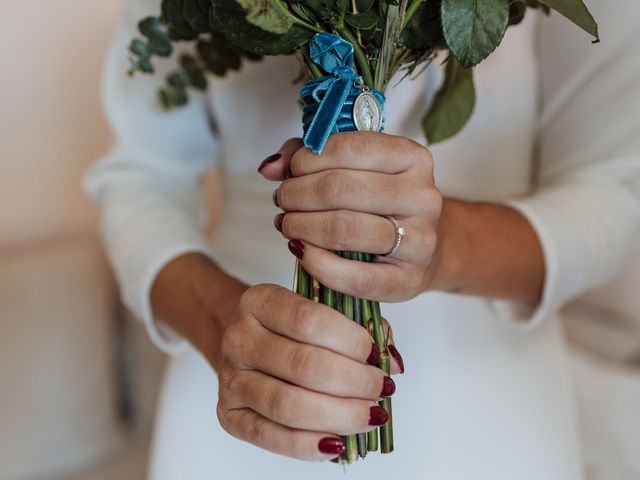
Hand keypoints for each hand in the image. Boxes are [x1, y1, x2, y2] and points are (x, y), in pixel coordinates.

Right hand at [216, 284, 401, 460]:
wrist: (241, 339)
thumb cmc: (288, 326)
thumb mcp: (318, 308)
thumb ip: (357, 326)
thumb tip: (392, 362)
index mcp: (259, 301)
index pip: (307, 320)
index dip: (349, 340)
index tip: (375, 354)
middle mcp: (239, 338)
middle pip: (302, 365)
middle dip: (353, 382)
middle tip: (380, 388)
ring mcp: (230, 379)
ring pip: (287, 405)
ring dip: (338, 414)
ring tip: (369, 415)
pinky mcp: (229, 415)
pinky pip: (268, 436)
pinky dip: (306, 445)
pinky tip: (337, 442)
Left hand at [259, 132, 442, 301]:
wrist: (417, 249)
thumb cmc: (376, 202)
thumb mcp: (348, 167)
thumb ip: (306, 156)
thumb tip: (269, 168)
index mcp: (413, 158)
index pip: (348, 148)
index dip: (308, 159)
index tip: (292, 171)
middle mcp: (423, 197)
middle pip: (340, 188)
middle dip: (296, 194)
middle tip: (282, 200)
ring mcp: (421, 241)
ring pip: (344, 229)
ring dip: (300, 226)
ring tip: (288, 224)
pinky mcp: (409, 281)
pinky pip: (355, 277)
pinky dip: (317, 263)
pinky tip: (301, 251)